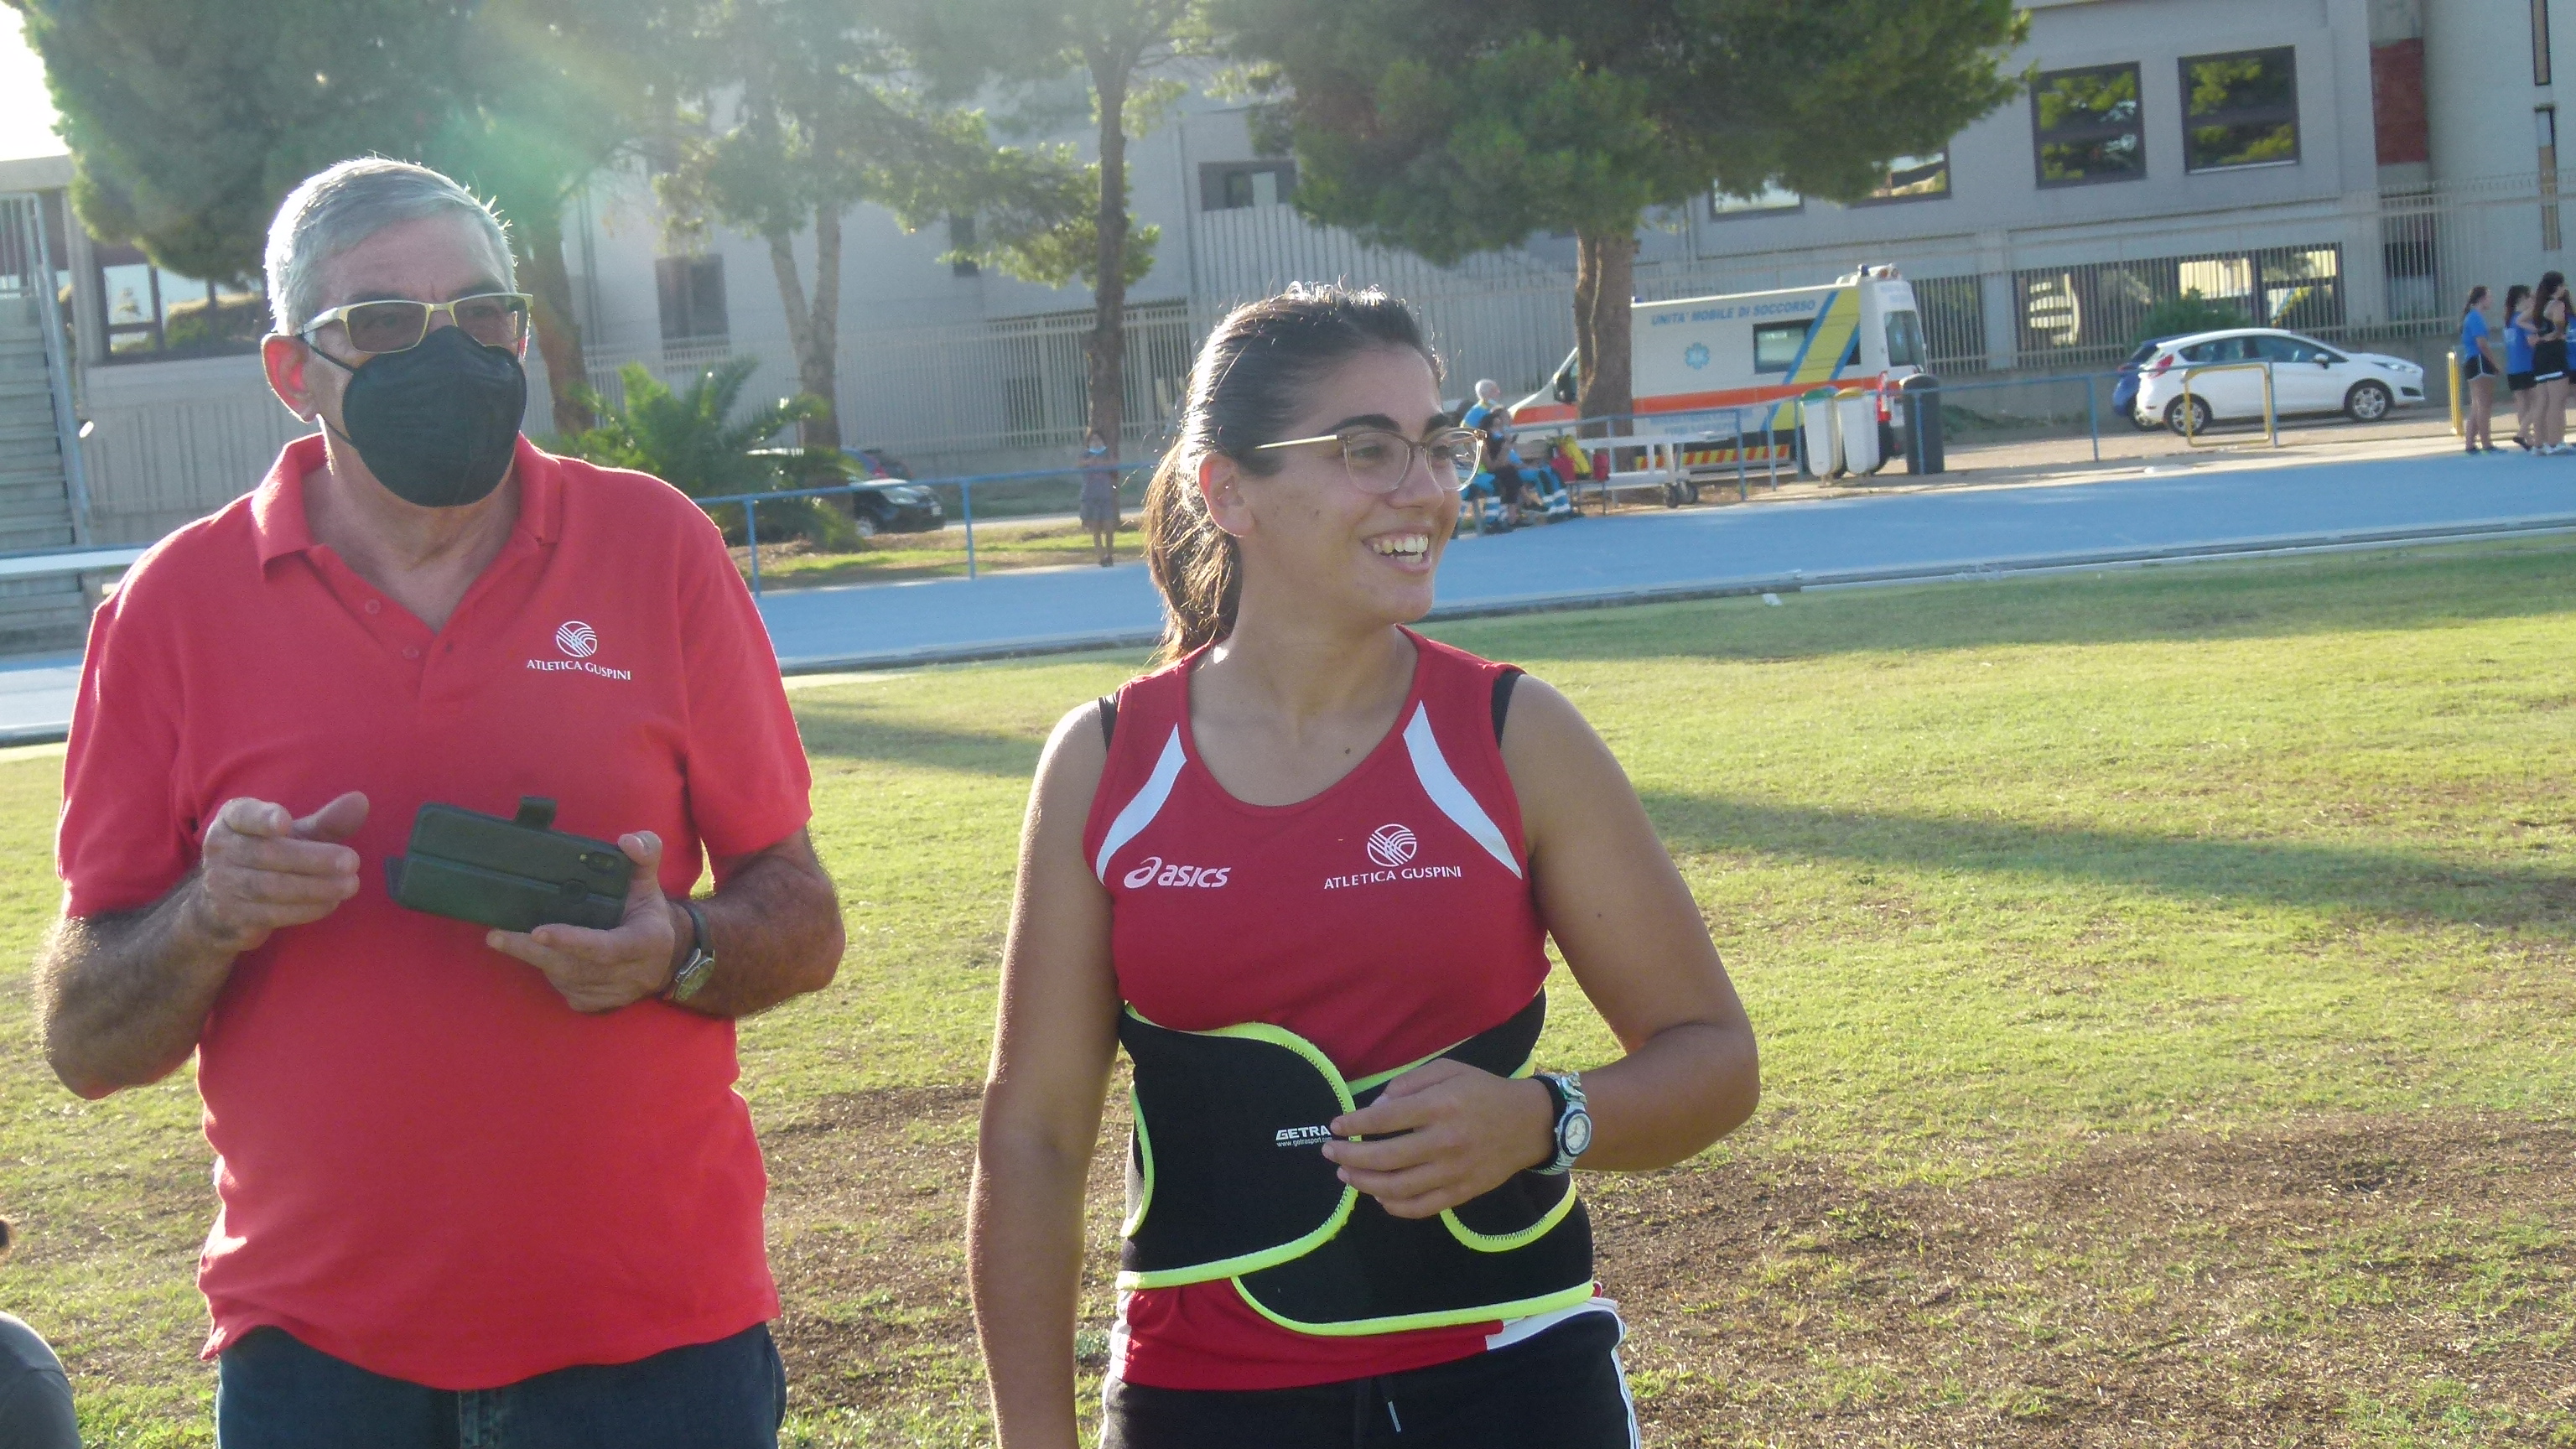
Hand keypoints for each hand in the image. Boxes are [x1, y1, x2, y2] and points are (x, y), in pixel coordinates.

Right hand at [184, 793, 369, 953]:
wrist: (225, 907)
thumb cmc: (268, 859)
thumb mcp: (294, 836)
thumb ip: (326, 821)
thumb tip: (361, 801)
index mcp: (232, 821)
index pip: (243, 814)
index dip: (263, 818)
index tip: (286, 821)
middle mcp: (221, 850)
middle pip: (267, 854)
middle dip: (313, 859)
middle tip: (352, 862)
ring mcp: (222, 885)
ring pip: (270, 887)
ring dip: (315, 888)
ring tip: (350, 885)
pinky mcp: (232, 917)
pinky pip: (272, 913)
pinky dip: (305, 909)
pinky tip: (331, 902)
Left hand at [483, 831, 681, 1013]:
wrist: (667, 958)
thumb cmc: (648, 913)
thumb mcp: (650, 882)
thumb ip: (644, 855)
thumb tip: (626, 841)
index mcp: (647, 940)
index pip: (608, 947)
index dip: (573, 941)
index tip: (539, 931)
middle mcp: (632, 973)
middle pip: (575, 968)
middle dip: (533, 952)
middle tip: (497, 936)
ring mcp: (615, 994)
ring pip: (566, 980)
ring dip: (536, 960)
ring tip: (507, 939)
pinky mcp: (599, 1005)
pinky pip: (566, 992)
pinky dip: (549, 974)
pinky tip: (541, 956)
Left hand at [1319, 1060, 1555, 1218]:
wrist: (1529, 1123)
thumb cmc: (1483, 1091)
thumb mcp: (1447, 1070)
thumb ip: (1408, 1083)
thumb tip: (1376, 1107)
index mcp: (1440, 1105)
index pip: (1384, 1119)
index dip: (1353, 1124)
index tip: (1335, 1126)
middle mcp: (1445, 1141)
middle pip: (1385, 1157)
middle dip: (1349, 1156)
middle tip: (1330, 1152)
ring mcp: (1454, 1171)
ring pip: (1398, 1187)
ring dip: (1364, 1183)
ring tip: (1346, 1174)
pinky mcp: (1462, 1193)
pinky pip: (1422, 1207)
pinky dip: (1395, 1206)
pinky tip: (1379, 1196)